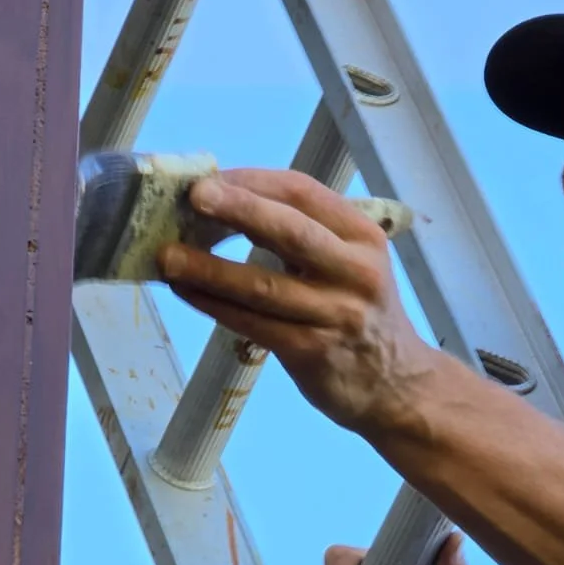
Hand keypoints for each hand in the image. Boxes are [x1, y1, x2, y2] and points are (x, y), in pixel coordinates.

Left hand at [158, 169, 440, 432]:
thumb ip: (304, 235)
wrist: (397, 386)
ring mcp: (336, 315)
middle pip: (290, 232)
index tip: (208, 178)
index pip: (303, 193)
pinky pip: (255, 324)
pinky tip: (185, 291)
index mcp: (363, 237)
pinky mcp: (313, 352)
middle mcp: (356, 273)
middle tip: (192, 197)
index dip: (252, 182)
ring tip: (166, 256)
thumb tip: (223, 204)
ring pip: (264, 285)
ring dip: (209, 268)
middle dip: (237, 210)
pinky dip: (215, 305)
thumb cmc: (360, 315)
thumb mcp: (351, 263)